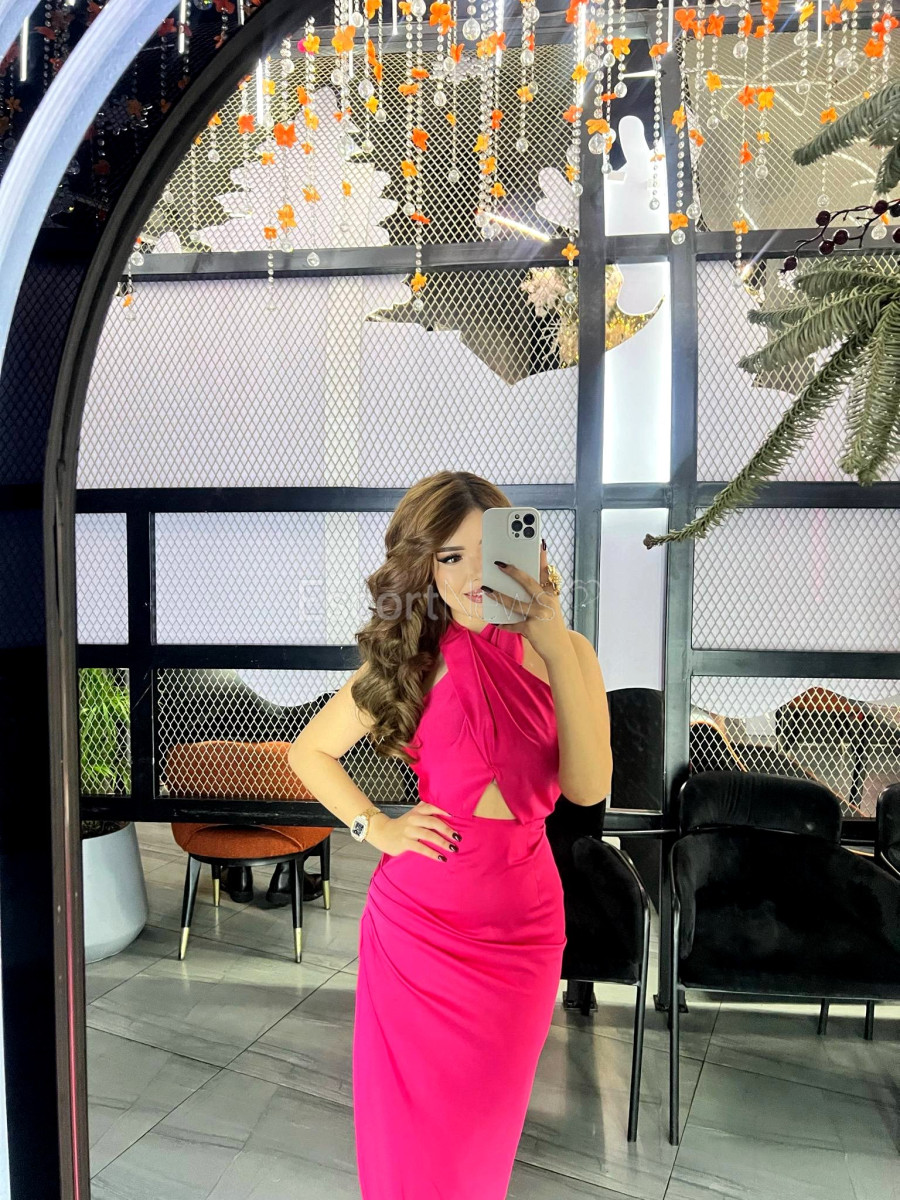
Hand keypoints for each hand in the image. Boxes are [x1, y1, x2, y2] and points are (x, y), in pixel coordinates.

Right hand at [366, 802, 460, 860]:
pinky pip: (421, 848)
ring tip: (453, 848)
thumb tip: (446, 810)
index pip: (431, 807)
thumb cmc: (402, 824)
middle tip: (458, 838)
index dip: (443, 811)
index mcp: (417, 811)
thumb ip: (425, 810)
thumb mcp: (412, 814)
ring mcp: (409, 831)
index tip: (455, 817)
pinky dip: (433, 853)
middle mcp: (413, 819)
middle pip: (433, 822)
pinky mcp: (405, 843)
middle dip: (447, 830)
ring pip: (429, 835)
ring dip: (443, 842)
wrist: (382, 832)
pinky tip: (441, 858)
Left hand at [482, 540, 568, 662]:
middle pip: (528, 582)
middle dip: (513, 571)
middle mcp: (546, 603)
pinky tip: (494, 621)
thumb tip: (517, 587)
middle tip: (500, 563)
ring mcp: (539, 615)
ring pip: (515, 603)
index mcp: (551, 595)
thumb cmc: (552, 626)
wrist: (560, 650)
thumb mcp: (551, 608)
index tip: (539, 543)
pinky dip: (503, 624)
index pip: (546, 573)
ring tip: (486, 590)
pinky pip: (513, 625)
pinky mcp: (531, 629)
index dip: (542, 558)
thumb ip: (539, 596)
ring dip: (498, 596)